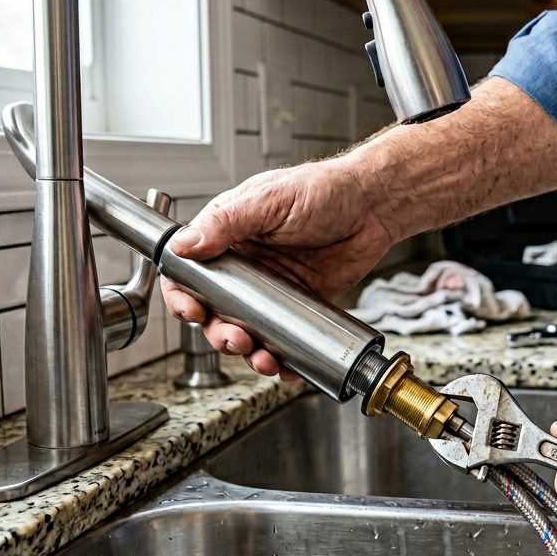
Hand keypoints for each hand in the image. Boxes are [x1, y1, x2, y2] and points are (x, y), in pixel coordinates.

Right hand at [161, 157, 401, 378]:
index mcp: (228, 236)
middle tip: (236, 340)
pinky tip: (285, 366)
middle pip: (214, 312)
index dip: (183, 297)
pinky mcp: (299, 304)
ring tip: (263, 357)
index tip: (193, 312)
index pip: (189, 272)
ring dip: (248, 352)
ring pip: (246, 330)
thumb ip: (226, 223)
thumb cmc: (324, 189)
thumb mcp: (269, 200)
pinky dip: (282, 358)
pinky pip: (283, 338)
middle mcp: (245, 265)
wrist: (373, 206)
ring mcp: (271, 288)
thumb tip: (185, 245)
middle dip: (220, 334)